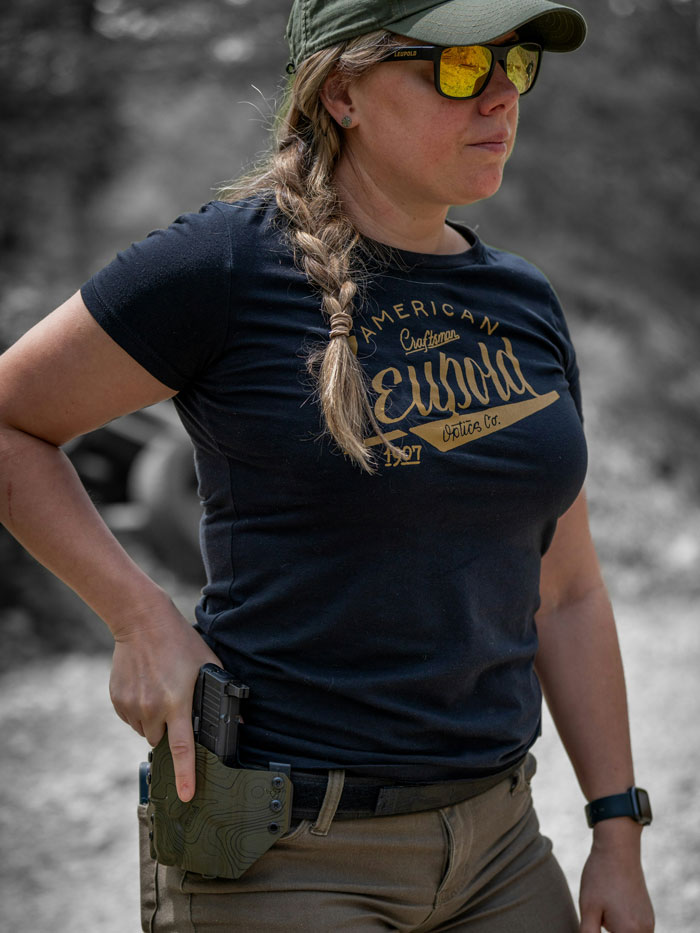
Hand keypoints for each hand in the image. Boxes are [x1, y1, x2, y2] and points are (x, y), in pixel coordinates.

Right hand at [108, 594, 221, 801]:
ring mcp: (132, 705)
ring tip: (161, 692)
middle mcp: (152, 708)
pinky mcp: (117, 701)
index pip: (182, 748)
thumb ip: (221, 693)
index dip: (185, 775)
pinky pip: (131, 719)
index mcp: (176, 702)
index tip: (186, 797)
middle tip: (176, 705)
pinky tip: (146, 688)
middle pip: (161, 741)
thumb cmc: (180, 641)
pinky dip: (139, 712)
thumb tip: (238, 721)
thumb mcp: (209, 664)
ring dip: (154, 721)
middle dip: (170, 731)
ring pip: (145, 731)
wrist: (141, 622)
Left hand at [579, 820, 653, 931]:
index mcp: (629, 932)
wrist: (618, 849)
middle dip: (608, 930)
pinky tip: (611, 906)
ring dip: (615, 931)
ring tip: (603, 907)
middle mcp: (645, 931)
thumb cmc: (600, 877)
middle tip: (599, 911)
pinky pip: (634, 930)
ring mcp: (649, 923)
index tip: (594, 919)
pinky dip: (622, 926)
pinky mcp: (648, 915)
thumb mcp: (588, 908)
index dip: (598, 931)